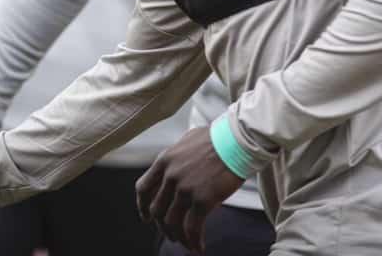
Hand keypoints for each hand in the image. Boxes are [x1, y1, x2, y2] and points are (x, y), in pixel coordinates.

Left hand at [136, 126, 244, 253]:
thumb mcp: (188, 140)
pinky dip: (194, 243)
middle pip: (157, 210)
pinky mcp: (202, 200)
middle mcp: (171, 176)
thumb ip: (178, 154)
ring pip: (173, 223)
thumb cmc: (219, 137)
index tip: (147, 217)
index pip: (143, 188)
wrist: (239, 139)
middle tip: (171, 234)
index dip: (142, 207)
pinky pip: (193, 229)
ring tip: (186, 243)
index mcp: (165, 160)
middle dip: (163, 226)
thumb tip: (175, 162)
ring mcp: (185, 189)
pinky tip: (199, 249)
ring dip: (179, 237)